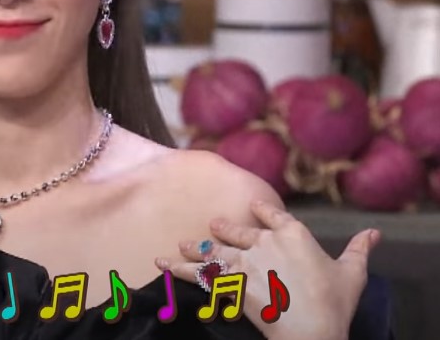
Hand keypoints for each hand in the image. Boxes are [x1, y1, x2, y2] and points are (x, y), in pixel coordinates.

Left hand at [155, 200, 379, 339]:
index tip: (252, 208)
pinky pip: (197, 273)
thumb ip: (359, 250)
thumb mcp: (351, 274)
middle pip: (237, 232)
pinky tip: (160, 263)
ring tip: (180, 245)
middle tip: (210, 228)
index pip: (272, 216)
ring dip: (195, 249)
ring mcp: (244, 261)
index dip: (261, 212)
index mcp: (293, 234)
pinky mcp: (228, 282)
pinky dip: (176, 269)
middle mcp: (264, 242)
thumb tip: (375, 233)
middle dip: (222, 230)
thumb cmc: (333, 303)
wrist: (312, 330)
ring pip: (214, 251)